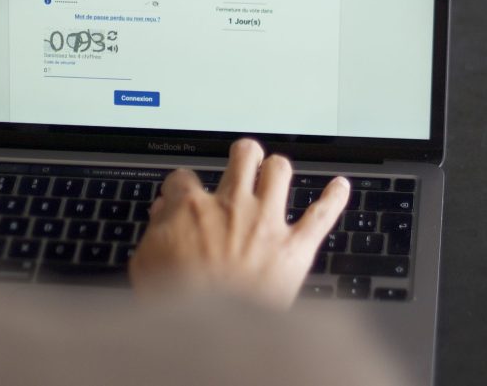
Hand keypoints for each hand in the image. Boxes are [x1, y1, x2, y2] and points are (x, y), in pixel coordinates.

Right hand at [129, 138, 349, 308]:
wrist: (210, 333)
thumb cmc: (176, 300)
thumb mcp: (146, 263)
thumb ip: (154, 231)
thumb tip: (161, 213)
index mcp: (193, 209)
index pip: (184, 178)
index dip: (181, 184)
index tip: (182, 192)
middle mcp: (233, 206)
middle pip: (243, 157)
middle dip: (244, 154)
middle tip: (244, 159)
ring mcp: (267, 223)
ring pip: (279, 172)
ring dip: (278, 169)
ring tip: (277, 169)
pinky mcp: (296, 248)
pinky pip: (321, 214)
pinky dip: (334, 198)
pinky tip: (340, 186)